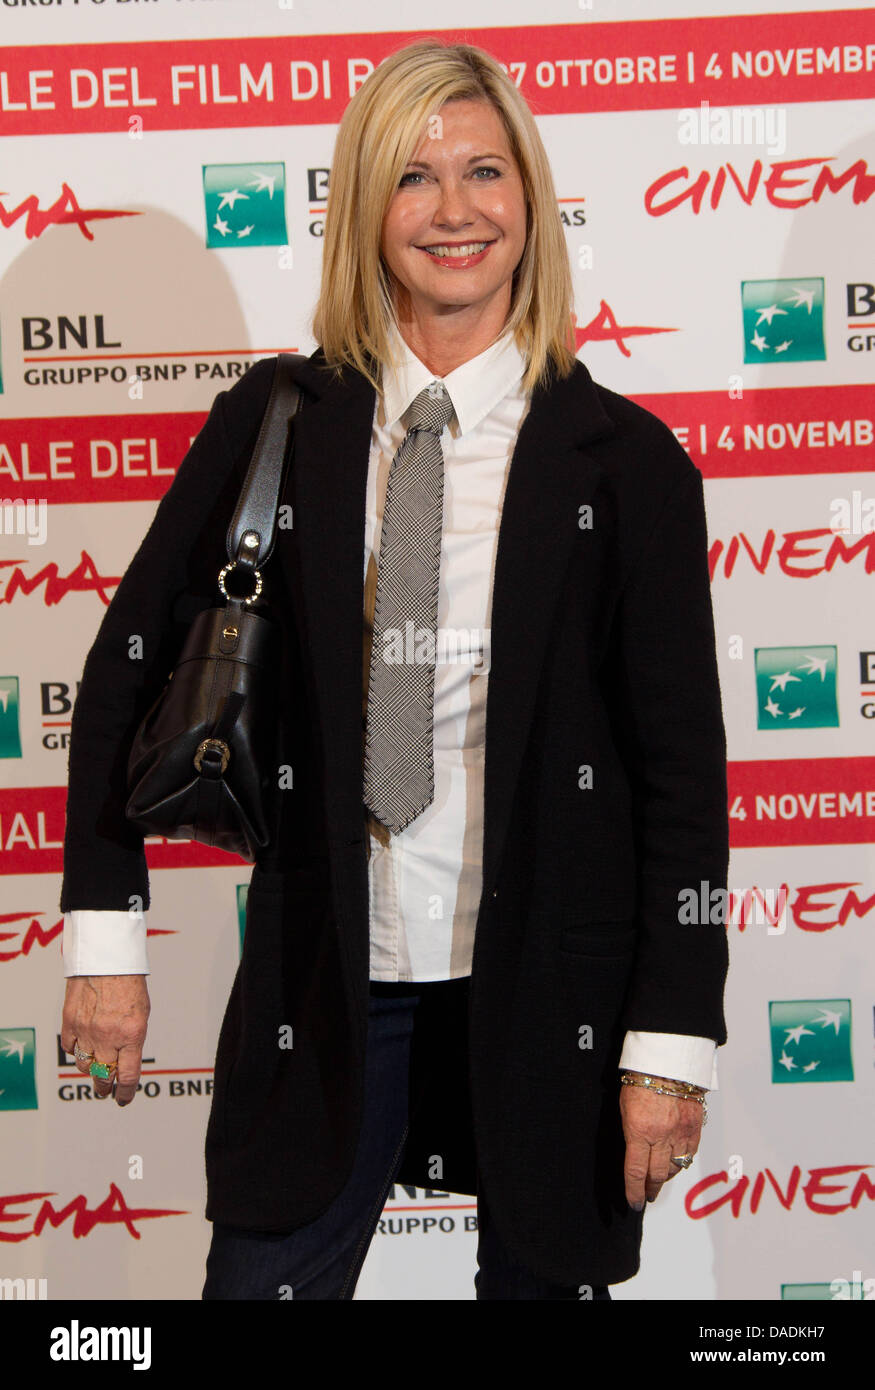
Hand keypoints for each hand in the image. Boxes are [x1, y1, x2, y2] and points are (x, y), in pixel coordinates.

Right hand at [61, 975, 149, 1105]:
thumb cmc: (128, 983)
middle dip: (105, 1087)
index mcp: (132, 1035)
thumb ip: (133, 1039)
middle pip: (103, 1076)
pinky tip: (82, 1046)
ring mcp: (87, 1030)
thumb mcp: (141, 1014)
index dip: (124, 1093)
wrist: (107, 959)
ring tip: (95, 1068)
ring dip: (90, 1070)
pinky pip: (70, 1048)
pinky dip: (76, 1050)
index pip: (126, 1076)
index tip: (123, 1099)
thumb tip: (124, 1060)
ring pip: (84, 1065)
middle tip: (106, 1091)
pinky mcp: (70, 1022)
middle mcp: (108, 1036)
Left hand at [620, 1072, 704, 1210]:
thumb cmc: (641, 1079)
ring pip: (675, 1167)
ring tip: (659, 1181)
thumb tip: (634, 1153)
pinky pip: (690, 1154)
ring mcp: (681, 1132)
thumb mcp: (625, 1107)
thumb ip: (631, 1133)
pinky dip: (682, 1162)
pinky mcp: (695, 1127)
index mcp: (639, 1131)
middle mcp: (662, 1136)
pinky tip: (675, 1164)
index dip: (634, 1191)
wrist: (668, 1060)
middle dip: (650, 1189)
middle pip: (657, 1174)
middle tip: (647, 1196)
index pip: (636, 1172)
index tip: (634, 1202)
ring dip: (665, 1177)